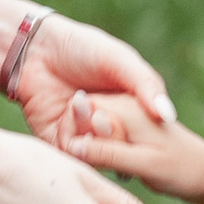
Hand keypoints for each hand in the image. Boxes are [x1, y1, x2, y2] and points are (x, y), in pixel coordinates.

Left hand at [10, 14, 174, 155]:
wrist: (35, 48)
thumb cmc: (82, 47)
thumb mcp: (121, 62)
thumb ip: (146, 87)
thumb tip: (168, 117)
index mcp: (125, 108)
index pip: (142, 134)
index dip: (139, 131)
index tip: (130, 116)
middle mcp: (104, 124)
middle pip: (119, 149)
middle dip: (112, 134)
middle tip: (102, 114)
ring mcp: (81, 135)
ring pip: (95, 155)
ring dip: (89, 133)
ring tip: (79, 102)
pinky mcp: (57, 142)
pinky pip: (70, 156)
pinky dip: (72, 140)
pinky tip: (68, 112)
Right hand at [66, 89, 203, 203]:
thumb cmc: (183, 169)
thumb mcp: (145, 164)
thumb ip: (107, 153)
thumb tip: (73, 148)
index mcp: (123, 107)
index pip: (78, 113)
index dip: (73, 137)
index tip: (84, 161)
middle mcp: (121, 108)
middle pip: (80, 121)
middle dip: (80, 145)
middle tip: (106, 170)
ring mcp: (123, 119)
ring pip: (89, 134)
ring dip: (92, 154)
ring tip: (119, 172)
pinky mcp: (125, 134)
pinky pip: (101, 143)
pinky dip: (102, 158)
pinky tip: (120, 172)